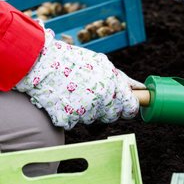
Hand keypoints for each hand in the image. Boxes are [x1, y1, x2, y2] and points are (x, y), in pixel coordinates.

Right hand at [14, 28, 143, 129]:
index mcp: (113, 84)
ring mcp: (85, 109)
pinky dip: (71, 114)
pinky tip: (65, 99)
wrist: (40, 62)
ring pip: (94, 119)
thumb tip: (142, 89)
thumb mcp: (102, 64)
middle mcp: (102, 98)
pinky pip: (75, 122)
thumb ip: (123, 80)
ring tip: (77, 93)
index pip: (130, 107)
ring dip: (88, 111)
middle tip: (94, 96)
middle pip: (113, 115)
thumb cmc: (73, 61)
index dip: (128, 107)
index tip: (124, 105)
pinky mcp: (68, 118)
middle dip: (108, 109)